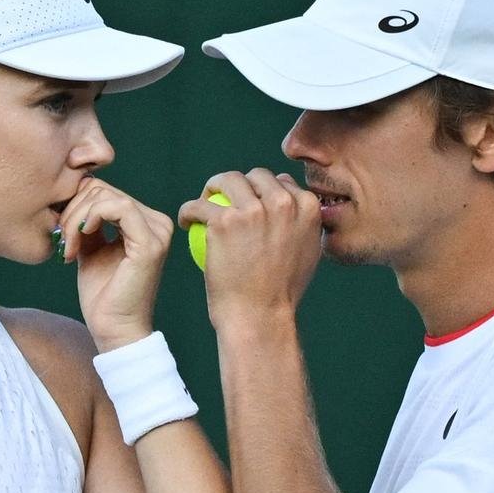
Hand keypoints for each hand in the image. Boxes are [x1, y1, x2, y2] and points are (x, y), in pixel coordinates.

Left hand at [59, 177, 174, 351]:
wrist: (113, 330)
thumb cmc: (102, 295)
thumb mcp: (90, 248)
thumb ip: (87, 221)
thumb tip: (73, 192)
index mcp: (146, 222)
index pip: (104, 190)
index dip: (75, 205)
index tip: (61, 233)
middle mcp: (157, 222)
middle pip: (103, 189)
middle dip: (73, 211)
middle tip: (61, 241)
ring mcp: (157, 231)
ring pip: (106, 196)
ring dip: (76, 218)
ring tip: (68, 246)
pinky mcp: (150, 243)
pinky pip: (118, 207)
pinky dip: (91, 217)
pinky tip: (80, 238)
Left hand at [177, 169, 321, 329]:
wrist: (260, 316)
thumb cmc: (281, 293)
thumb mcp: (306, 255)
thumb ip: (301, 226)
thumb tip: (290, 205)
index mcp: (307, 207)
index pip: (282, 183)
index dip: (264, 191)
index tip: (250, 204)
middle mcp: (283, 202)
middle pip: (256, 176)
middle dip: (241, 184)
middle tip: (224, 200)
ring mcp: (253, 209)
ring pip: (227, 180)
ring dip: (213, 187)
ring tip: (203, 203)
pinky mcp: (224, 220)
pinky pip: (199, 205)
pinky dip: (188, 211)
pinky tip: (186, 221)